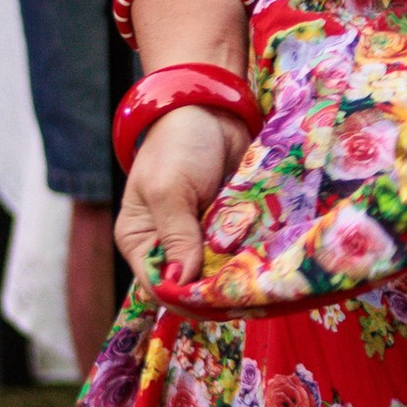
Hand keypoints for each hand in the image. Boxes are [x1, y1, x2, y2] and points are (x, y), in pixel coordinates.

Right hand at [114, 105, 250, 287]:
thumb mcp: (169, 189)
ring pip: (218, 275)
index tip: (218, 296)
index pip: (160, 286)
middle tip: (244, 289)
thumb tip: (182, 283)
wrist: (213, 109)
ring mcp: (200, 240)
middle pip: (191, 287)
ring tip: (258, 276)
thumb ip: (176, 236)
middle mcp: (167, 246)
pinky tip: (266, 260)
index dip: (186, 297)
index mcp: (140, 241)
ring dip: (236, 276)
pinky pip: (239, 255)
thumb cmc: (180, 144)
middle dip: (215, 289)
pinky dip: (251, 258)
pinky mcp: (227, 231)